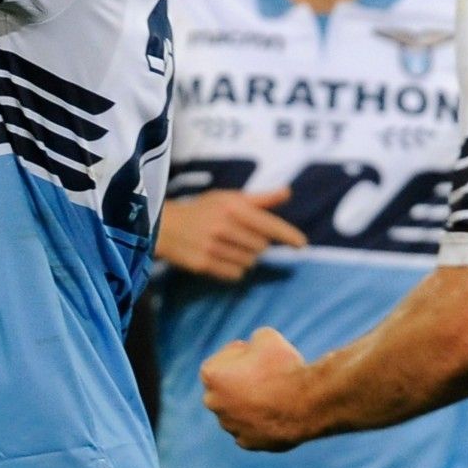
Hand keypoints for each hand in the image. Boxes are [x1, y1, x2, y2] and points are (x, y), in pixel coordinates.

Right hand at [156, 188, 304, 280]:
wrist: (165, 226)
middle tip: (241, 237)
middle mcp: (224, 226)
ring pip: (250, 262)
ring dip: (246, 258)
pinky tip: (222, 258)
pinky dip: (235, 270)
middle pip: (261, 247)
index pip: (268, 224)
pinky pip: (235, 274)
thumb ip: (260, 199)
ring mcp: (212, 246)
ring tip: (230, 247)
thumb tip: (288, 192)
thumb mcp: (228, 198)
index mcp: (232, 207)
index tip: (302, 244)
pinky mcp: (203, 263)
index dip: (288, 235)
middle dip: (257, 244)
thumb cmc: (203, 210)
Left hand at [199, 326, 309, 450]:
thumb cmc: (284, 367)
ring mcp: (230, 426)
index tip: (258, 354)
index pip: (221, 360)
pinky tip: (277, 414)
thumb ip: (252, 342)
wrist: (306, 403)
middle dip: (239, 381)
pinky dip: (261, 423)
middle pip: (225, 387)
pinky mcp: (248, 443)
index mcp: (211, 375)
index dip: (240, 354)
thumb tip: (254, 348)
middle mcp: (214, 402)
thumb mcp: (266, 336)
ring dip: (249, 403)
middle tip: (265, 374)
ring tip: (275, 394)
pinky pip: (251, 430)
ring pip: (237, 411)